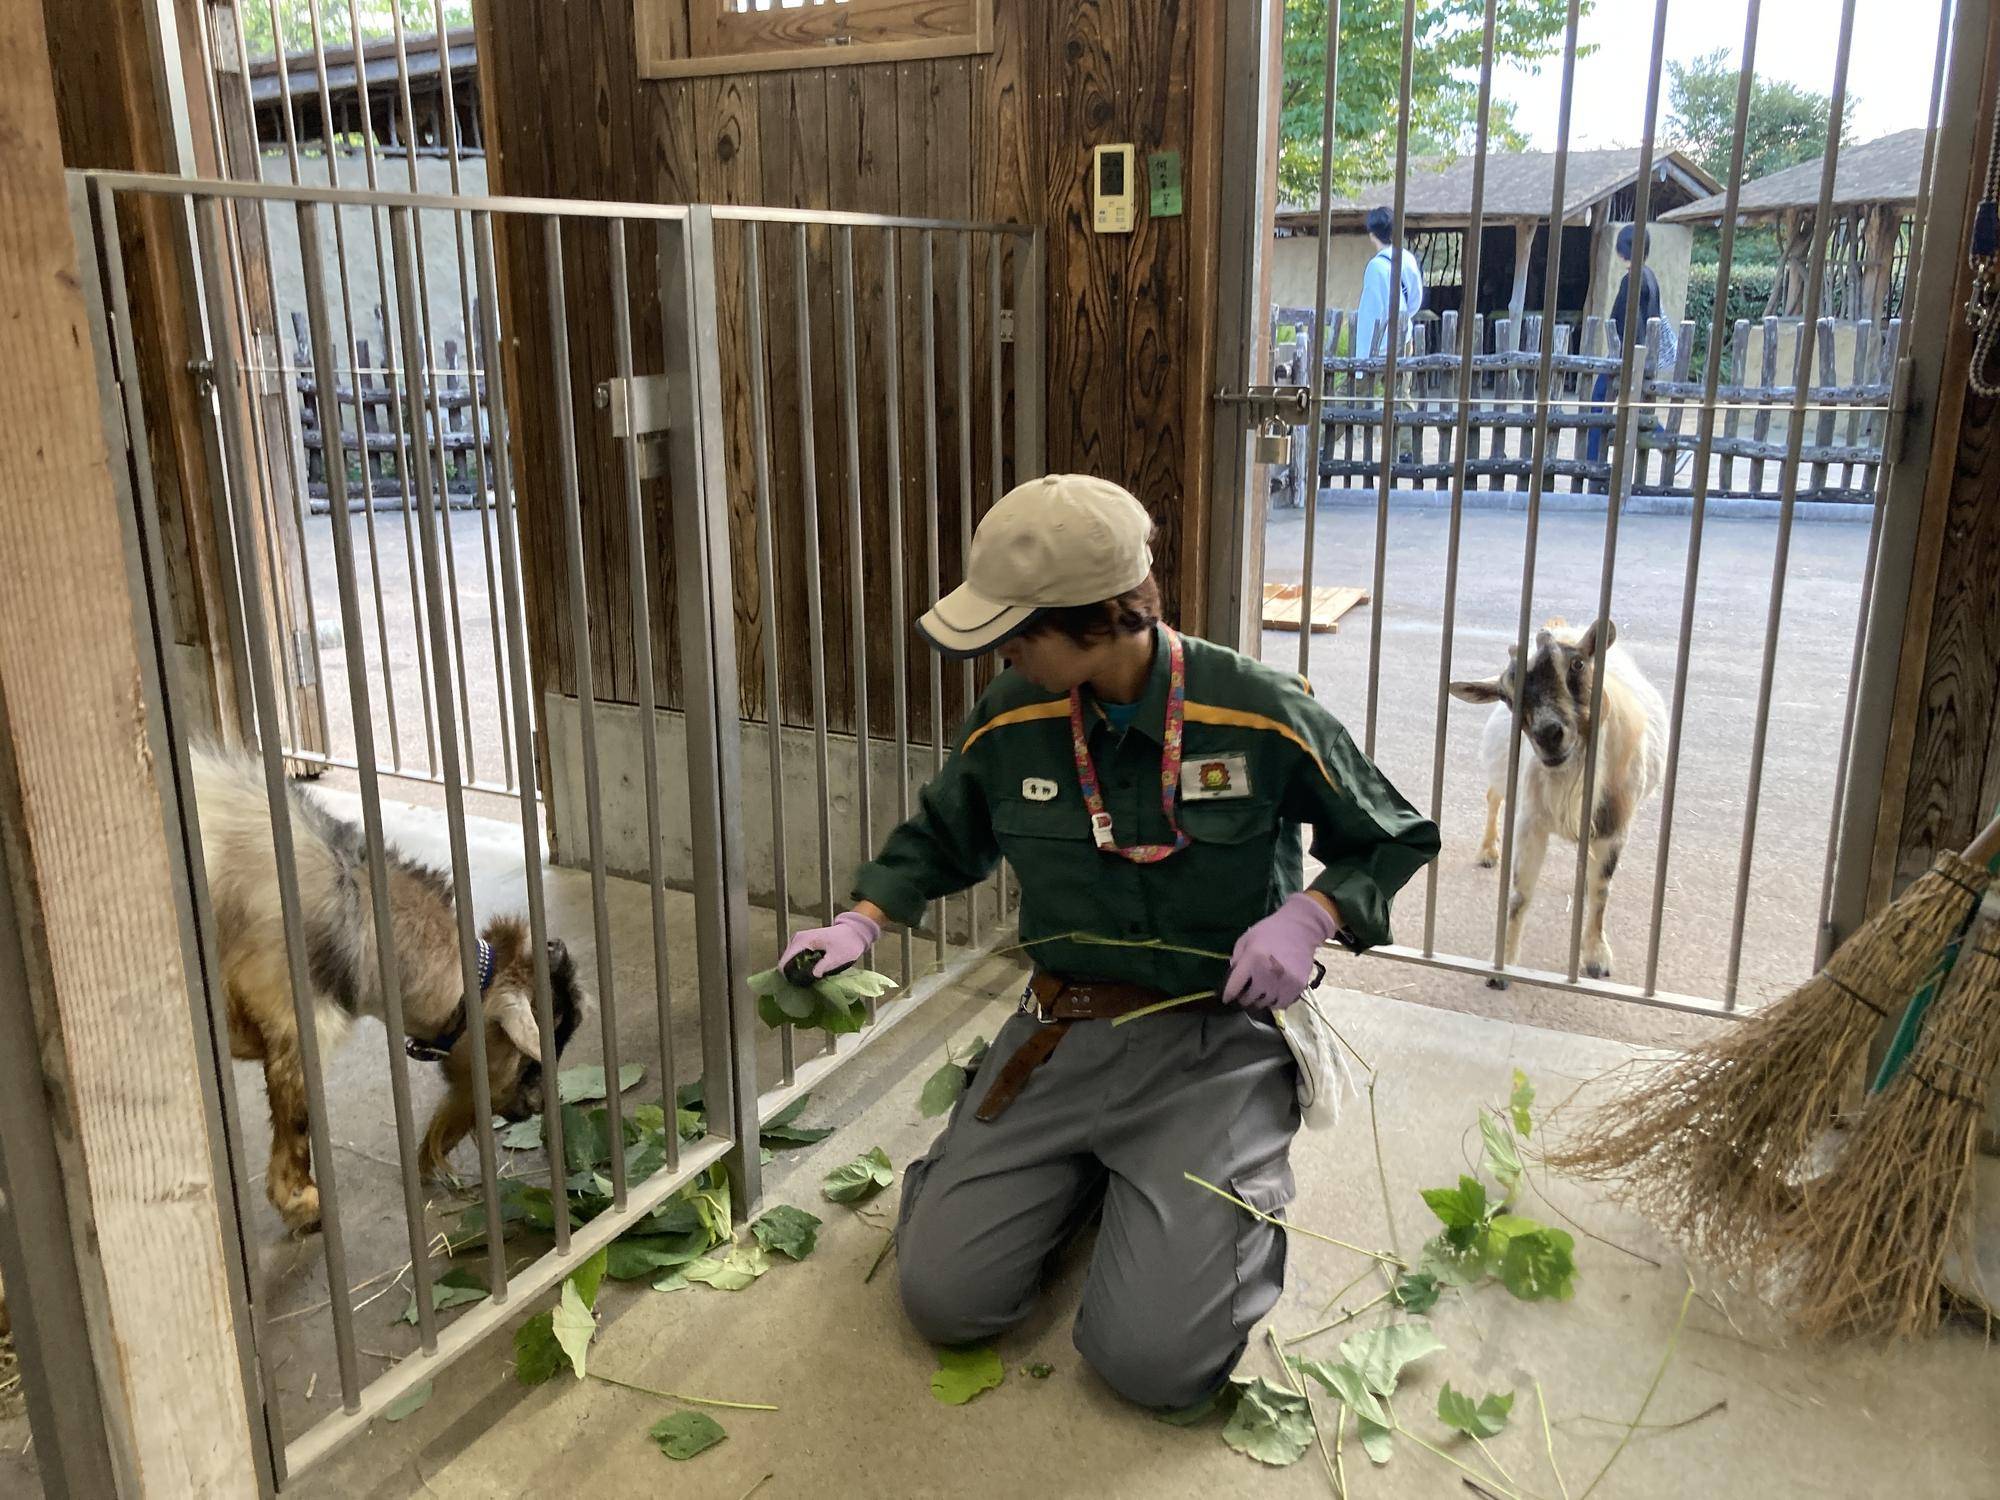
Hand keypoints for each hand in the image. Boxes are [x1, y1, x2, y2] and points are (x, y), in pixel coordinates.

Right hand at [778, 910, 881, 981]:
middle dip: (792, 974)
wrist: (854, 932)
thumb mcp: (836, 958)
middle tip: (804, 984)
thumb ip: (821, 967)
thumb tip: (809, 977)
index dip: (788, 975)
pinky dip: (800, 966)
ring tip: (808, 980)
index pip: (784, 961)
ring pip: (791, 960)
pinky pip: (796, 958)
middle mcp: (797, 939)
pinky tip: (810, 973)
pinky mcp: (804, 944)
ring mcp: (800, 940)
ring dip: (796, 971)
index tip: (796, 985)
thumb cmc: (847, 944)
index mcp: (803, 941)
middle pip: (786, 962)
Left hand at [1223, 893, 1336, 1010]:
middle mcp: (1267, 974)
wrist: (1302, 928)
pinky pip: (1282, 1004)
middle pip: (1249, 999)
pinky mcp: (1298, 986)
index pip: (1234, 987)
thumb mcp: (1247, 938)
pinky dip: (1275, 1002)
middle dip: (1244, 998)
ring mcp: (1284, 982)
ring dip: (1260, 1001)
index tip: (1227, 998)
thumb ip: (1237, 957)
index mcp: (1252, 960)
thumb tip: (1233, 977)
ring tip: (1260, 994)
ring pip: (1265, 1004)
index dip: (1228, 995)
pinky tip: (1274, 993)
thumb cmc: (1271, 930)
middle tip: (1245, 994)